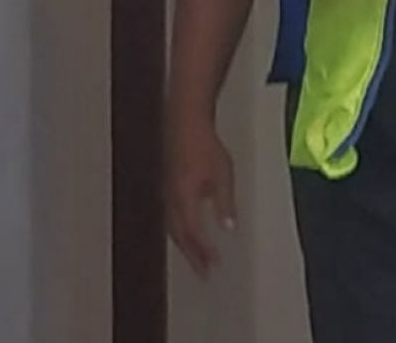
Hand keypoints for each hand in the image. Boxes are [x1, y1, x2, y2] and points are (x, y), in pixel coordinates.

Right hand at [165, 113, 235, 277]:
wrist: (184, 123)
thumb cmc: (205, 146)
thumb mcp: (222, 174)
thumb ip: (224, 203)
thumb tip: (229, 228)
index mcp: (184, 201)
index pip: (193, 235)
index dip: (203, 253)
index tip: (214, 266)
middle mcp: (171, 202)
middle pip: (180, 237)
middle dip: (193, 255)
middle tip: (205, 272)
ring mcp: (167, 194)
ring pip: (173, 229)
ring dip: (185, 245)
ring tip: (198, 257)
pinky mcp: (167, 186)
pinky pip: (172, 217)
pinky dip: (180, 231)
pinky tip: (189, 230)